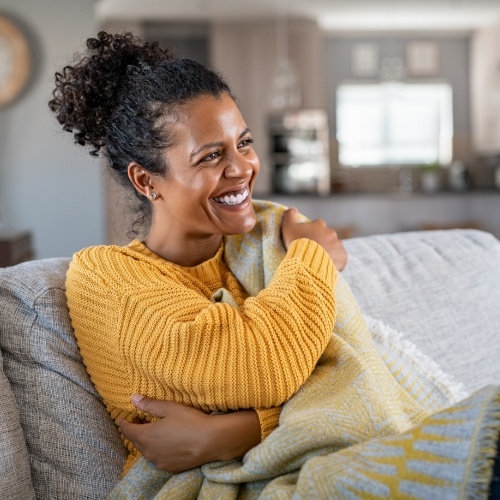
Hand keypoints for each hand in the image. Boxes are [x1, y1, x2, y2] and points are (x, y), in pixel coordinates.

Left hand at [118, 395, 260, 473]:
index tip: (124, 418)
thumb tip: (133, 398)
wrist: (211, 441)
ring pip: (147, 451)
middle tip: (140, 420)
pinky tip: (166, 443)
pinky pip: (158, 458)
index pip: (127, 430)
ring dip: (147, 441)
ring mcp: (159, 462)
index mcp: (146, 436)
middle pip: (136, 441)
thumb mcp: (169, 408)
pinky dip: (158, 450)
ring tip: (153, 431)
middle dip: (136, 430)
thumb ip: (149, 404)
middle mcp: (149, 452)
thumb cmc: (190, 421)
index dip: (124, 423)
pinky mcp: (170, 467)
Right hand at [281, 208, 347, 270]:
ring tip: (319, 260)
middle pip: (326, 237)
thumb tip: (293, 209)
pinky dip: (335, 262)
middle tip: (312, 252)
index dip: (311, 233)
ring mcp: (338, 244)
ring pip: (334, 247)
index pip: (317, 226)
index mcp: (319, 224)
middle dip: (321, 242)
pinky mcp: (343, 256)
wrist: (308, 261)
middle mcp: (331, 232)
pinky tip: (327, 266)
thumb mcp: (288, 227)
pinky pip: (340, 258)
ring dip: (328, 252)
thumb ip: (289, 215)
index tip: (306, 240)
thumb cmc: (297, 243)